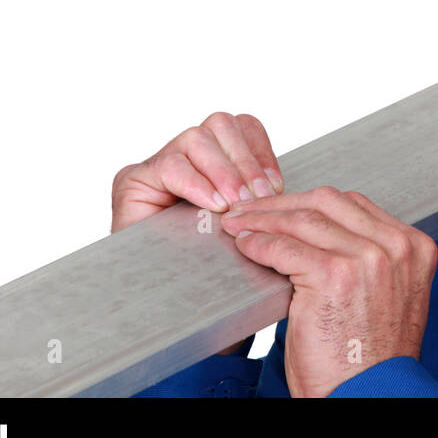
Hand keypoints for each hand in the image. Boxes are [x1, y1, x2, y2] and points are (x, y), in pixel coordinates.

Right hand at [111, 111, 283, 356]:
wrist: (174, 313)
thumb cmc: (216, 273)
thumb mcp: (251, 231)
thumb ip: (268, 204)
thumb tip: (304, 196)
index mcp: (216, 160)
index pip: (244, 128)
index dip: (261, 152)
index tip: (276, 186)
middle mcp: (186, 157)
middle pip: (222, 125)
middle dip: (247, 161)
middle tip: (260, 197)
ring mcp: (158, 167)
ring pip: (198, 138)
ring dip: (224, 171)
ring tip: (235, 204)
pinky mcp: (133, 182)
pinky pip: (168, 166)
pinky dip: (195, 184)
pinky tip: (212, 206)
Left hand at [219, 186, 437, 397]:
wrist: (370, 394)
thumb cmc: (370, 357)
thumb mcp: (387, 295)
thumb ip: (369, 259)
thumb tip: (317, 234)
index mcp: (414, 247)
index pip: (354, 205)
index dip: (311, 203)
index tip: (284, 208)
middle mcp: (396, 247)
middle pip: (328, 201)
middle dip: (283, 202)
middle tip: (252, 209)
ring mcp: (368, 259)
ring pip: (303, 220)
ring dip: (263, 219)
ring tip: (240, 225)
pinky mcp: (335, 275)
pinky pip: (285, 248)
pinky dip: (260, 244)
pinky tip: (247, 247)